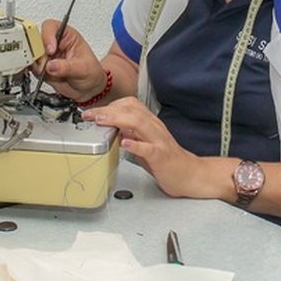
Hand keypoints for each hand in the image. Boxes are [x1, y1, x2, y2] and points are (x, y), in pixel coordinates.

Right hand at [37, 19, 105, 101]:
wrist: (88, 88)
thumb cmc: (91, 72)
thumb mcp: (83, 68)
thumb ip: (67, 67)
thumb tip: (51, 66)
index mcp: (66, 35)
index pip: (51, 27)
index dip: (47, 36)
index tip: (51, 50)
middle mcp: (54, 43)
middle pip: (36, 38)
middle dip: (38, 52)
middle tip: (44, 63)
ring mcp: (46, 55)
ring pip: (31, 53)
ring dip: (36, 63)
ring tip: (47, 72)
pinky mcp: (41, 67)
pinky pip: (31, 66)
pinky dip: (34, 71)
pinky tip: (43, 74)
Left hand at [83, 97, 209, 197]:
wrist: (190, 175)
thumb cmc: (167, 160)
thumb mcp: (146, 143)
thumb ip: (131, 134)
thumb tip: (113, 127)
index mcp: (150, 124)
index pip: (130, 105)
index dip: (110, 105)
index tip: (93, 111)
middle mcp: (155, 128)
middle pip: (131, 110)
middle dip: (108, 110)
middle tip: (89, 114)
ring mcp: (159, 141)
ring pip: (139, 123)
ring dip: (118, 120)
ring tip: (101, 121)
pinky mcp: (162, 157)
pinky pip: (148, 148)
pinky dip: (135, 145)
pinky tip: (124, 143)